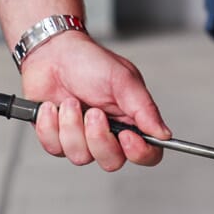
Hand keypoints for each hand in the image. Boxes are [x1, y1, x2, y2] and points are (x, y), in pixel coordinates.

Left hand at [20, 33, 171, 170]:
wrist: (52, 51)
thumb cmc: (88, 61)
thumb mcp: (123, 79)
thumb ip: (144, 109)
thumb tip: (163, 134)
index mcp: (130, 121)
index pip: (148, 154)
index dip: (139, 153)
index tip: (126, 136)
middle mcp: (108, 134)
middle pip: (112, 162)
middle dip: (98, 138)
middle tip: (93, 112)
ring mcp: (81, 138)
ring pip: (80, 157)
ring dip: (71, 126)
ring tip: (70, 102)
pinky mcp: (57, 138)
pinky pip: (54, 148)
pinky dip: (50, 125)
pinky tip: (52, 107)